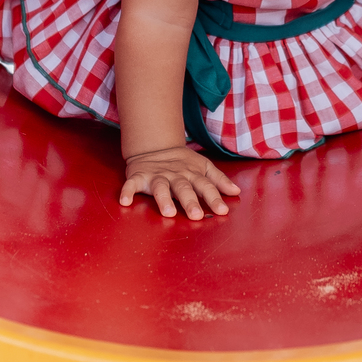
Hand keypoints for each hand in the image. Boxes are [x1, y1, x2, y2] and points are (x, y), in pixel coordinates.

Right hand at [119, 145, 240, 218]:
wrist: (155, 146)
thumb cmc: (182, 163)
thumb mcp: (203, 167)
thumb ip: (218, 180)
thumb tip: (236, 191)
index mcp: (192, 174)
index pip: (205, 186)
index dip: (214, 198)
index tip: (223, 211)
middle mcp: (175, 175)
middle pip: (183, 188)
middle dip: (190, 201)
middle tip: (197, 215)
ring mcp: (156, 176)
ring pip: (160, 187)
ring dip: (163, 199)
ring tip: (168, 213)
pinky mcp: (138, 176)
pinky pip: (131, 184)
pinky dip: (127, 191)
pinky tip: (125, 202)